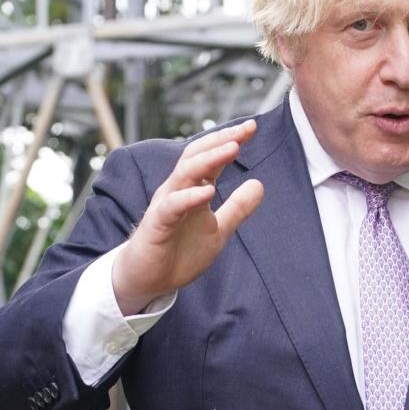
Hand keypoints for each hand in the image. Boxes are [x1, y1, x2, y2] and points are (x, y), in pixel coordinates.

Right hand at [112, 120, 264, 313]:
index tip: (252, 127)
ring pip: (184, 173)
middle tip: (244, 129)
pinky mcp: (156, 224)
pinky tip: (208, 191)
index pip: (211, 158)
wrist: (148, 282)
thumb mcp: (218, 230)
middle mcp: (177, 190)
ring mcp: (165, 205)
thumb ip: (237, 208)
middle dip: (220, 140)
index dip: (230, 141)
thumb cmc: (179, 253)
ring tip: (232, 148)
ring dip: (208, 159)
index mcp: (192, 189)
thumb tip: (259, 184)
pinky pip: (172, 206)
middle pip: (197, 156)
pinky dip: (189, 197)